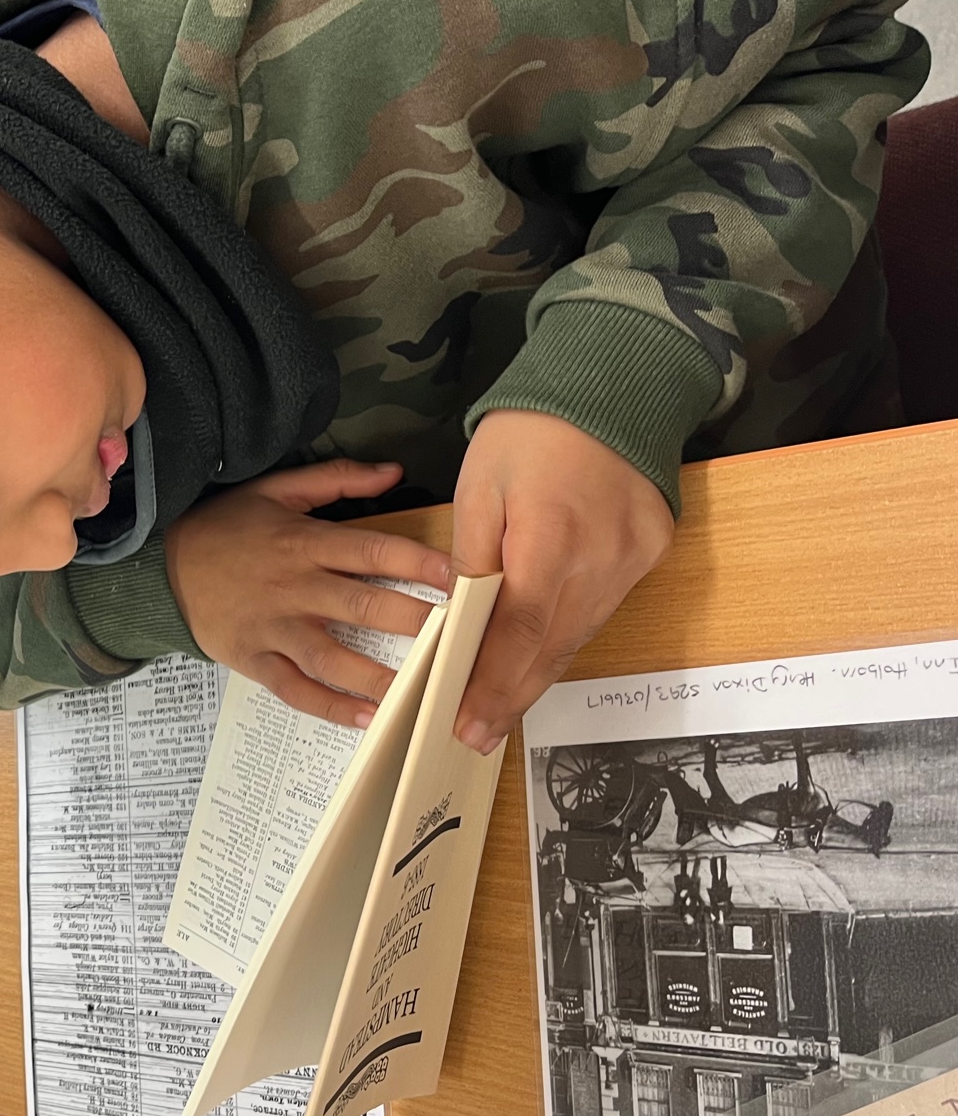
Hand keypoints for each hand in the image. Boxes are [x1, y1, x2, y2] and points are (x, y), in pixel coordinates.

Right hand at [166, 460, 456, 725]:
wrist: (160, 566)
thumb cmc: (225, 527)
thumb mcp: (277, 490)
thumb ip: (338, 480)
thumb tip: (395, 472)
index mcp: (304, 542)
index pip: (373, 551)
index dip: (419, 563)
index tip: (461, 579)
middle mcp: (292, 587)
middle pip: (362, 606)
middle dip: (416, 623)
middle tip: (461, 641)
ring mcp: (272, 628)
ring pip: (331, 658)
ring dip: (379, 677)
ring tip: (422, 694)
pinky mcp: (253, 659)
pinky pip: (295, 689)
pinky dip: (330, 706)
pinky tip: (366, 718)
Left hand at [453, 410, 673, 752]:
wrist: (614, 381)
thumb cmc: (532, 430)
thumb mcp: (479, 488)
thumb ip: (472, 560)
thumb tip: (461, 622)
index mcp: (552, 539)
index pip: (520, 634)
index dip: (493, 685)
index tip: (468, 724)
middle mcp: (603, 558)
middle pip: (554, 646)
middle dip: (513, 694)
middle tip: (477, 733)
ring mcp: (635, 558)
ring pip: (580, 633)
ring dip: (540, 669)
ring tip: (499, 705)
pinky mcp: (654, 551)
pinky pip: (602, 607)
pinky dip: (568, 632)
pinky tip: (539, 654)